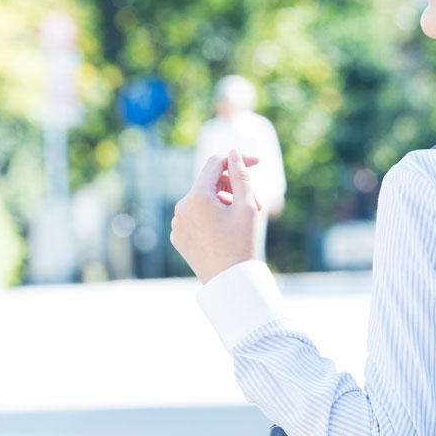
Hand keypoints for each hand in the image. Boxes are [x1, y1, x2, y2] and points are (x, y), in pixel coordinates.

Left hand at [170, 148, 263, 282]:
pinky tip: (227, 232)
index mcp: (196, 197)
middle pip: (211, 183)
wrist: (230, 283)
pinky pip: (196, 217)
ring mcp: (178, 223)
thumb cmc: (242, 244)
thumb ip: (241, 175)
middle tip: (258, 204)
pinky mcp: (179, 237)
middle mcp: (181, 207)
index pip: (215, 163)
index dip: (237, 160)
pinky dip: (213, 217)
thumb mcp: (247, 206)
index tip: (257, 163)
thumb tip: (234, 152)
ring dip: (225, 203)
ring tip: (243, 221)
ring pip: (204, 200)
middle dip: (234, 188)